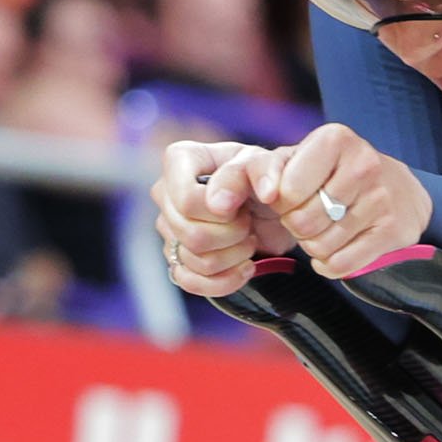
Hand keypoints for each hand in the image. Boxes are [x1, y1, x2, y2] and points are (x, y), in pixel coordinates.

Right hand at [153, 139, 291, 297]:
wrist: (276, 208)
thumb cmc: (266, 179)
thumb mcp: (269, 166)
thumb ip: (253, 171)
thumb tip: (218, 205)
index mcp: (180, 159)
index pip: (187, 202)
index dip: (220, 215)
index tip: (242, 207)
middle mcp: (165, 192)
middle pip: (190, 234)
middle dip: (232, 236)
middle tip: (249, 223)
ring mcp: (168, 227)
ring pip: (193, 261)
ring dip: (233, 257)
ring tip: (249, 240)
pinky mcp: (176, 257)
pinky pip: (189, 282)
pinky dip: (224, 281)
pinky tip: (244, 267)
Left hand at [253, 124, 433, 279]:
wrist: (397, 187)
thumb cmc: (334, 173)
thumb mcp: (297, 158)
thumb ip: (265, 168)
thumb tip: (266, 195)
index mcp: (335, 139)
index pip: (287, 192)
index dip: (281, 204)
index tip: (293, 199)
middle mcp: (363, 165)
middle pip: (303, 222)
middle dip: (297, 227)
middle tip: (308, 217)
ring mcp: (381, 199)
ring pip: (321, 247)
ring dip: (314, 247)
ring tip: (324, 231)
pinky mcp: (393, 231)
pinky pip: (342, 265)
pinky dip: (330, 265)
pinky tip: (335, 251)